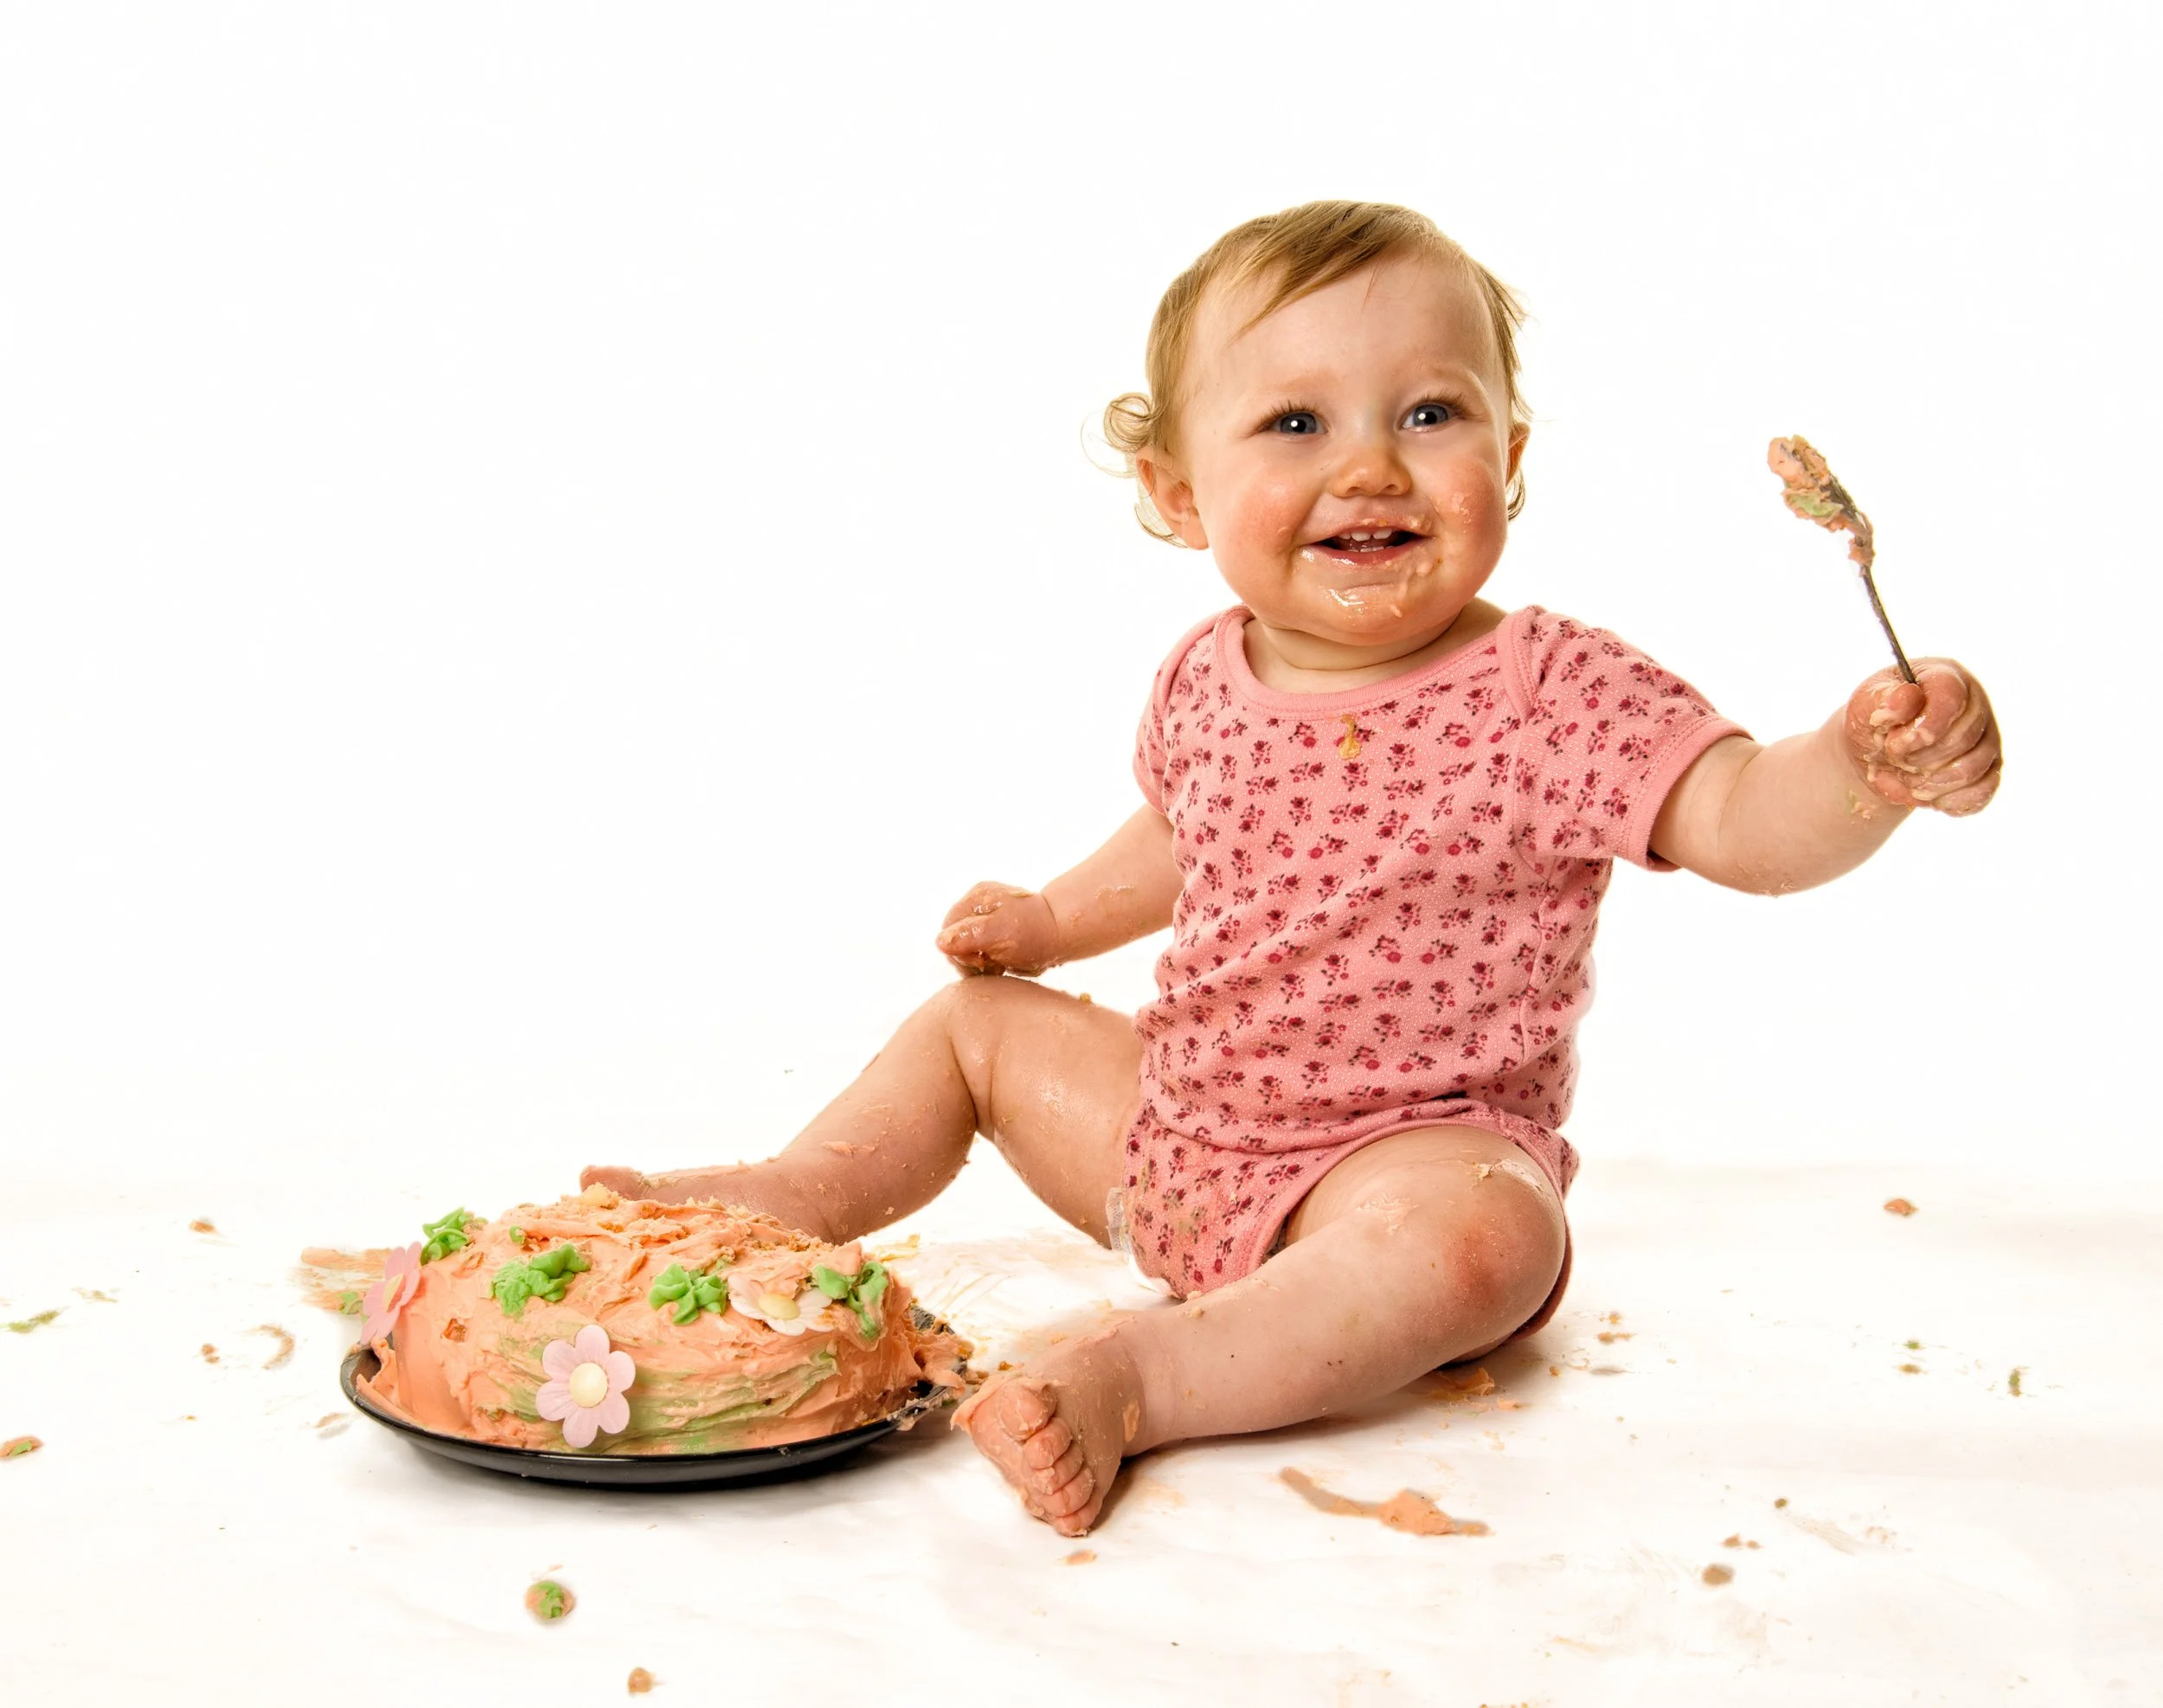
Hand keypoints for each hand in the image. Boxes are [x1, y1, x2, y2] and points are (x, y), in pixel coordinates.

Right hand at [935, 882, 1059, 976]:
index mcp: (975, 898)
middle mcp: (976, 904)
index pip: (947, 932)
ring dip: (978, 963)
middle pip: (953, 940)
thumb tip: (940, 942)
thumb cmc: (1034, 933)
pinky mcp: (992, 930)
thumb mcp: (1001, 933)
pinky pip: (976, 951)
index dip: (961, 953)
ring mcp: (984, 916)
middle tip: (993, 966)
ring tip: (999, 965)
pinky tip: (1001, 963)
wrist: (1063, 933)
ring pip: (964, 948)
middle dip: (970, 959)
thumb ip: (970, 935)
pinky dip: (986, 962)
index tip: (984, 962)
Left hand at [1841, 659, 2000, 815]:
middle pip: (1962, 739)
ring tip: (1905, 778)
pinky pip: (1983, 792)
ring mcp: (1987, 738)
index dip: (1923, 728)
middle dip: (1920, 759)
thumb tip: (1906, 697)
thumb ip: (1882, 698)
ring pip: (1973, 769)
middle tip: (1894, 759)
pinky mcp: (1989, 770)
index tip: (1893, 745)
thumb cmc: (1874, 720)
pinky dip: (1949, 800)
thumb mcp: (1865, 703)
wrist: (1875, 754)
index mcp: (1947, 677)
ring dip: (1931, 783)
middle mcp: (1976, 704)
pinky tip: (1927, 795)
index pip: (1951, 698)